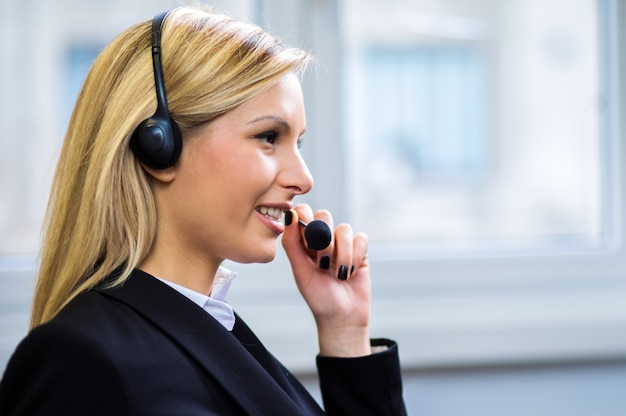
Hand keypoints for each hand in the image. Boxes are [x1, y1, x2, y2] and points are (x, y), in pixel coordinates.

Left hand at [281, 203, 371, 356]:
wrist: (342, 317)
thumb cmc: (318, 296)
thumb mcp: (300, 271)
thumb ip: (292, 243)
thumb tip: (289, 214)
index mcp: (303, 241)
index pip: (302, 213)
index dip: (305, 217)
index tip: (306, 235)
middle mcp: (322, 238)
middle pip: (324, 215)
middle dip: (324, 240)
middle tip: (322, 261)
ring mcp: (342, 243)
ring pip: (344, 229)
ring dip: (342, 253)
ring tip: (337, 273)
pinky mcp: (360, 250)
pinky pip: (361, 238)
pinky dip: (356, 256)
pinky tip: (350, 272)